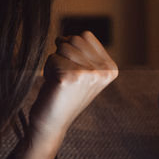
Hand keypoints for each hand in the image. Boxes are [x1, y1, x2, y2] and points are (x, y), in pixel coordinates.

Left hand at [19, 32, 118, 158]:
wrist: (51, 123)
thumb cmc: (63, 94)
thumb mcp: (82, 71)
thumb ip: (83, 51)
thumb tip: (68, 35)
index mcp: (111, 68)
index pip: (85, 36)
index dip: (71, 49)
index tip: (73, 71)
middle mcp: (104, 71)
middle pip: (74, 38)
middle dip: (62, 54)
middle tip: (64, 78)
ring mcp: (89, 74)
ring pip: (62, 46)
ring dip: (54, 62)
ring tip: (59, 82)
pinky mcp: (71, 77)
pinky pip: (51, 58)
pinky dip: (47, 70)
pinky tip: (53, 87)